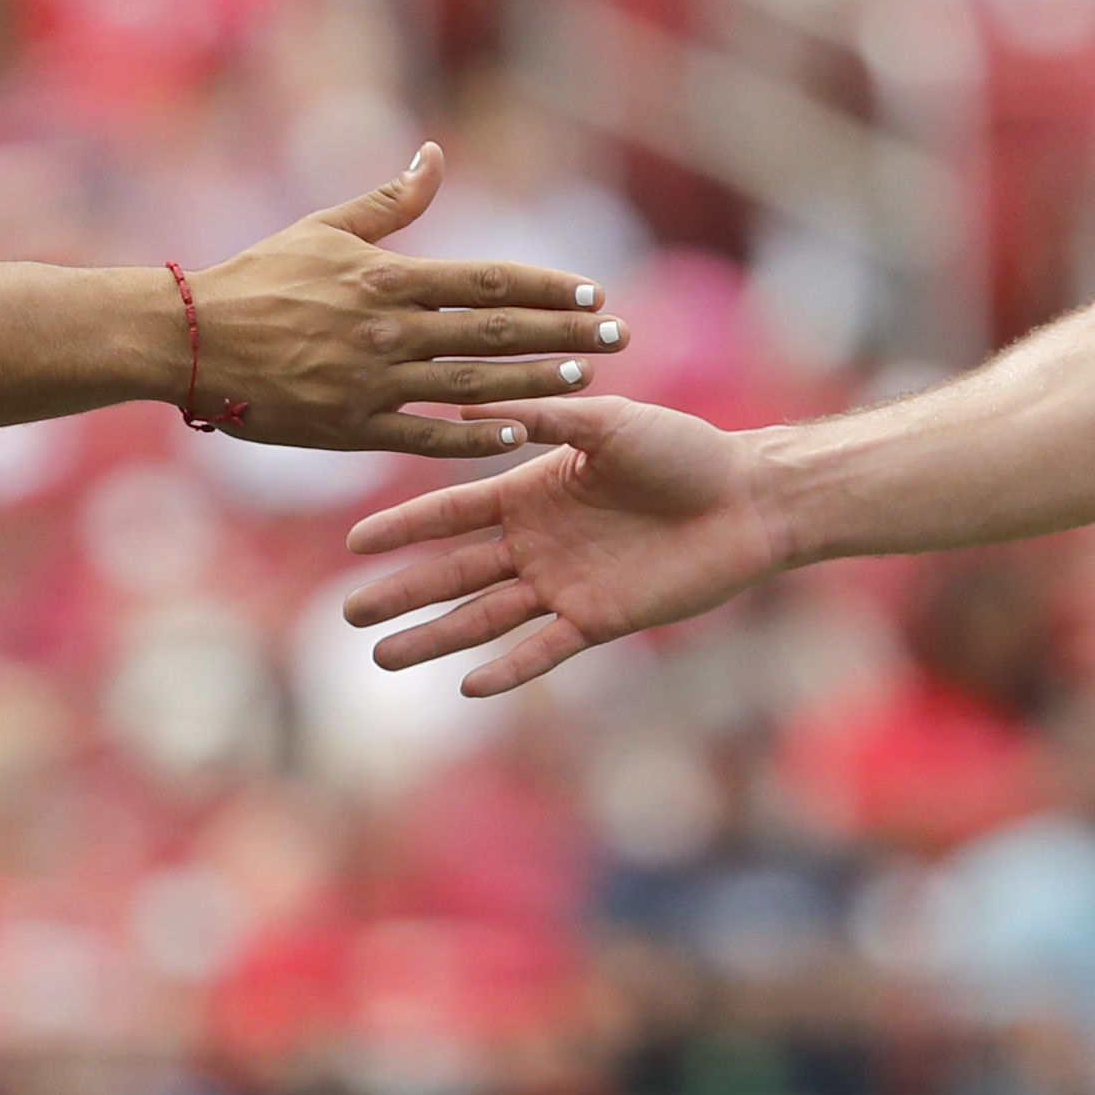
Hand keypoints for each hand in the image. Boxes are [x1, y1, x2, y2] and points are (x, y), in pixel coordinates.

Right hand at [187, 144, 624, 455]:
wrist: (187, 340)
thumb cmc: (257, 278)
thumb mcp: (325, 227)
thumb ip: (391, 201)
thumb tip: (435, 154)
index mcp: (387, 277)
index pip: (490, 280)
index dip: (549, 287)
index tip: (595, 293)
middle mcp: (388, 329)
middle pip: (498, 330)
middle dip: (566, 333)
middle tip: (621, 337)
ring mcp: (372, 382)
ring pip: (473, 384)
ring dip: (537, 382)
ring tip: (589, 381)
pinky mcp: (351, 428)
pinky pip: (427, 437)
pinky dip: (476, 435)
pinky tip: (521, 434)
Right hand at [340, 394, 790, 693]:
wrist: (746, 497)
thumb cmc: (683, 449)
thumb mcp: (608, 422)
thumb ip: (545, 420)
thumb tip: (477, 409)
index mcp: (532, 492)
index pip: (452, 513)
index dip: (404, 528)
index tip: (354, 543)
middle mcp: (538, 543)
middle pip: (454, 572)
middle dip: (401, 591)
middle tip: (348, 612)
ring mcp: (565, 585)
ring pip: (484, 616)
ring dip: (435, 636)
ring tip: (382, 655)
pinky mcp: (600, 620)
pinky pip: (544, 649)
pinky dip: (508, 667)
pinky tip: (468, 685)